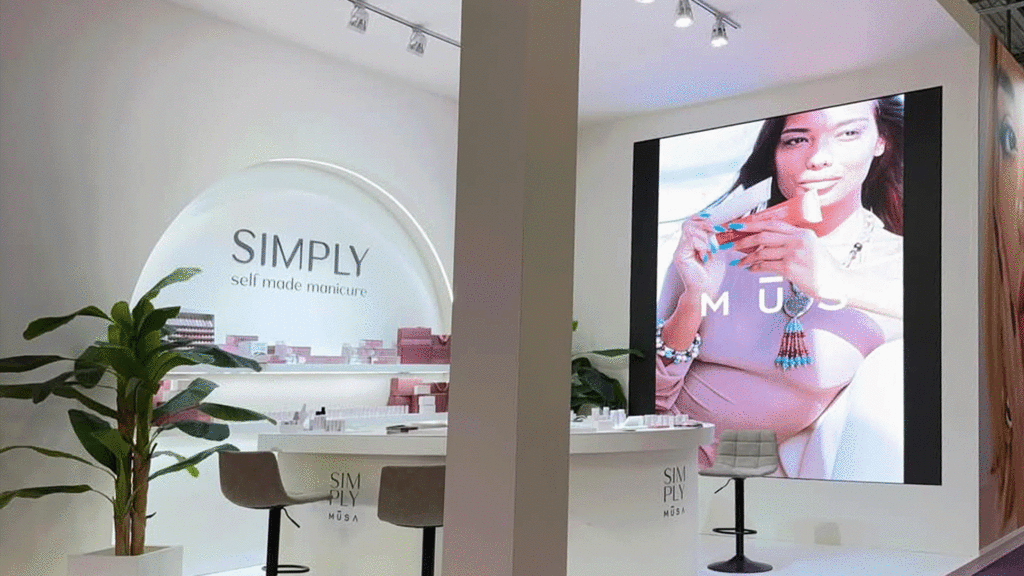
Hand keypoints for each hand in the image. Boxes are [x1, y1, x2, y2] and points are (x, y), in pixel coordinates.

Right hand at [674, 214, 726, 300]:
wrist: (707, 290)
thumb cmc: (712, 275)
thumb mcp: (718, 251)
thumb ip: (716, 238)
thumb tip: (721, 225)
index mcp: (693, 242)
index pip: (692, 222)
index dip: (702, 218)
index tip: (714, 219)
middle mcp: (685, 245)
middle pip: (689, 222)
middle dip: (704, 223)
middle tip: (716, 230)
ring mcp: (681, 250)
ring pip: (689, 229)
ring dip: (704, 236)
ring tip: (710, 248)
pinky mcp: (680, 255)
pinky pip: (690, 240)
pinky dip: (701, 244)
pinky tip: (705, 253)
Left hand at [729, 220, 845, 300]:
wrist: (837, 283)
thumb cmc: (824, 268)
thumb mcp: (811, 247)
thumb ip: (792, 242)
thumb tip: (767, 243)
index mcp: (802, 233)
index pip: (773, 224)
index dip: (753, 224)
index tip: (739, 225)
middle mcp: (798, 240)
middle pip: (763, 236)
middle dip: (744, 240)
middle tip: (732, 244)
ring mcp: (794, 253)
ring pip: (762, 252)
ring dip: (747, 258)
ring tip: (739, 262)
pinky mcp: (791, 268)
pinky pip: (766, 266)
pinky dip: (755, 268)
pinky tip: (750, 269)